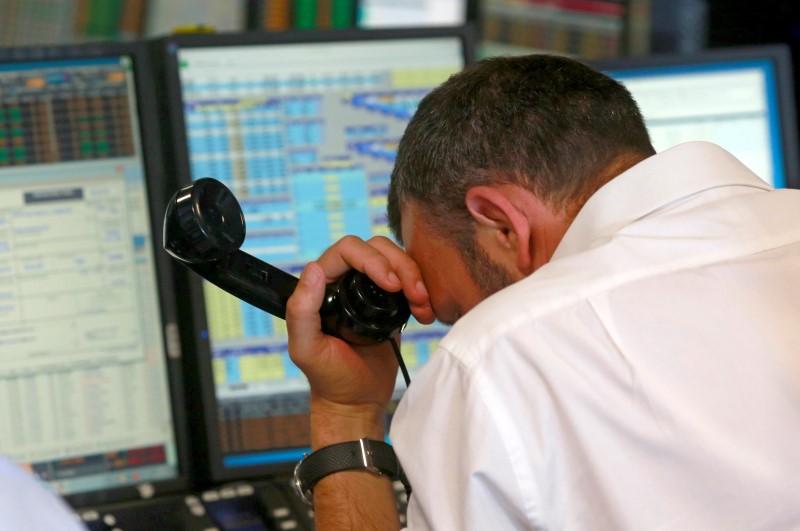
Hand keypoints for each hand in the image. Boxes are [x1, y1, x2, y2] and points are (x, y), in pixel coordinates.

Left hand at [286, 236, 433, 416]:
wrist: (357, 402)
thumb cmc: (328, 378)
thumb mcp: (306, 349)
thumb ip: (301, 311)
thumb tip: (312, 269)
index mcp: (322, 286)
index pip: (347, 250)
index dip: (372, 259)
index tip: (391, 285)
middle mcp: (344, 281)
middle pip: (377, 247)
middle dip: (400, 265)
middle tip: (414, 295)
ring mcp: (368, 291)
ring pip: (396, 259)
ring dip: (414, 276)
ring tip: (422, 305)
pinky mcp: (389, 303)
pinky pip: (408, 280)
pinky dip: (421, 290)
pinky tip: (425, 312)